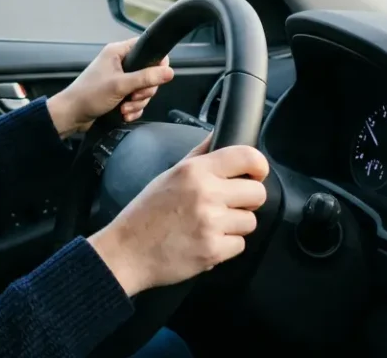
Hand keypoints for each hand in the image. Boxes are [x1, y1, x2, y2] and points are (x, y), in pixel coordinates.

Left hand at [46, 37, 174, 137]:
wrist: (71, 115)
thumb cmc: (89, 95)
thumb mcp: (120, 85)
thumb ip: (146, 78)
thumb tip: (169, 72)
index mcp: (118, 52)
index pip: (147, 48)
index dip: (157, 62)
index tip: (157, 76)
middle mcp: (119, 63)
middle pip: (149, 73)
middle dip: (144, 90)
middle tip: (133, 96)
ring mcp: (119, 79)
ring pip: (143, 89)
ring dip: (138, 102)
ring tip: (125, 108)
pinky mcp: (118, 94)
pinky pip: (136, 100)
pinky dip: (133, 109)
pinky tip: (124, 114)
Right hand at [87, 135, 269, 295]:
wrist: (126, 251)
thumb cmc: (146, 214)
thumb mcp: (169, 174)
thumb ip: (198, 155)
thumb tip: (218, 135)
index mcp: (194, 171)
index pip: (247, 157)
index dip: (259, 166)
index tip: (256, 174)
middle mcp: (205, 193)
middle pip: (258, 192)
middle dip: (247, 201)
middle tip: (227, 205)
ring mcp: (210, 223)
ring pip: (251, 221)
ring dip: (235, 226)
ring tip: (210, 226)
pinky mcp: (213, 250)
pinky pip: (240, 245)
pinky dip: (226, 247)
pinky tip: (205, 241)